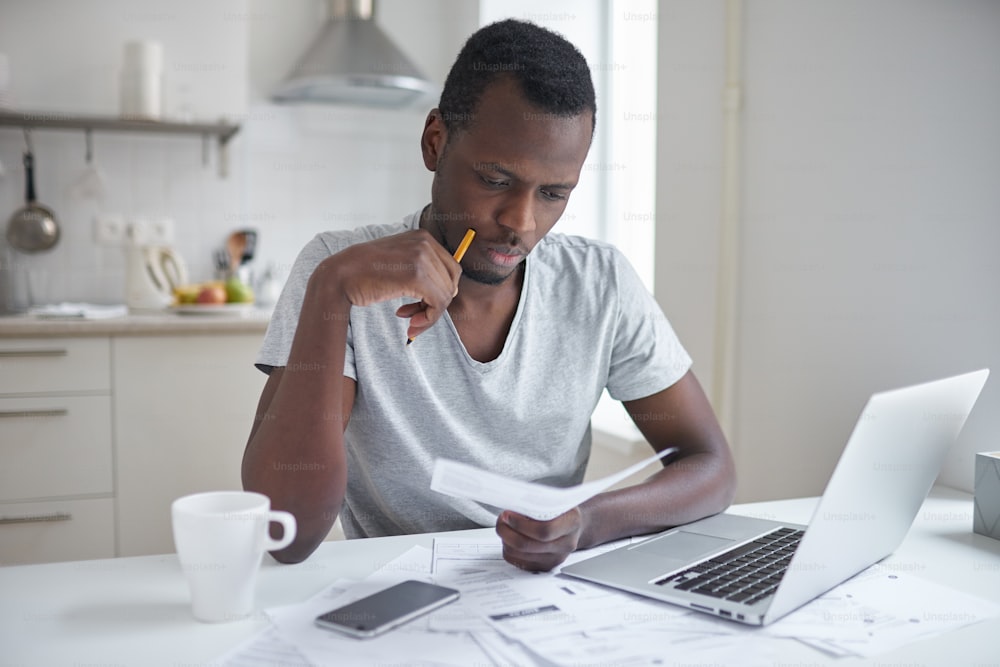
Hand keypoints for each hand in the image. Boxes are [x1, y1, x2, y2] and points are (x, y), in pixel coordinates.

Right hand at [318, 230, 461, 339]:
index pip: (451, 268)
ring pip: (446, 295)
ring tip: (410, 322)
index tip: (422, 305)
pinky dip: (428, 319)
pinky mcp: (417, 275)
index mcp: (423, 237)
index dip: (442, 291)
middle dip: (437, 304)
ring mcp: (422, 257)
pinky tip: (409, 323)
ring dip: (430, 315)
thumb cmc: (365, 273)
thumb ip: (422, 269)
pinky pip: (437, 304)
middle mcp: (425, 243)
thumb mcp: (398, 261)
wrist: (340, 275)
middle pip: (451, 281)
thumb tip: (451, 291)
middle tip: (416, 317)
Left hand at [495, 508, 583, 571]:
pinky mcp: (546, 567)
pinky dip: (510, 550)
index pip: (544, 530)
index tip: (508, 515)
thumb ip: (537, 503)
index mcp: (571, 523)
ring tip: (504, 527)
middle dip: (508, 531)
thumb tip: (512, 508)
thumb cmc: (561, 509)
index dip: (521, 524)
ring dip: (506, 540)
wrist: (573, 525)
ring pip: (520, 555)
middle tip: (501, 520)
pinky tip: (510, 538)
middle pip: (528, 545)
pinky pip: (519, 562)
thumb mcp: (554, 499)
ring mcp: (556, 558)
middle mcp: (565, 544)